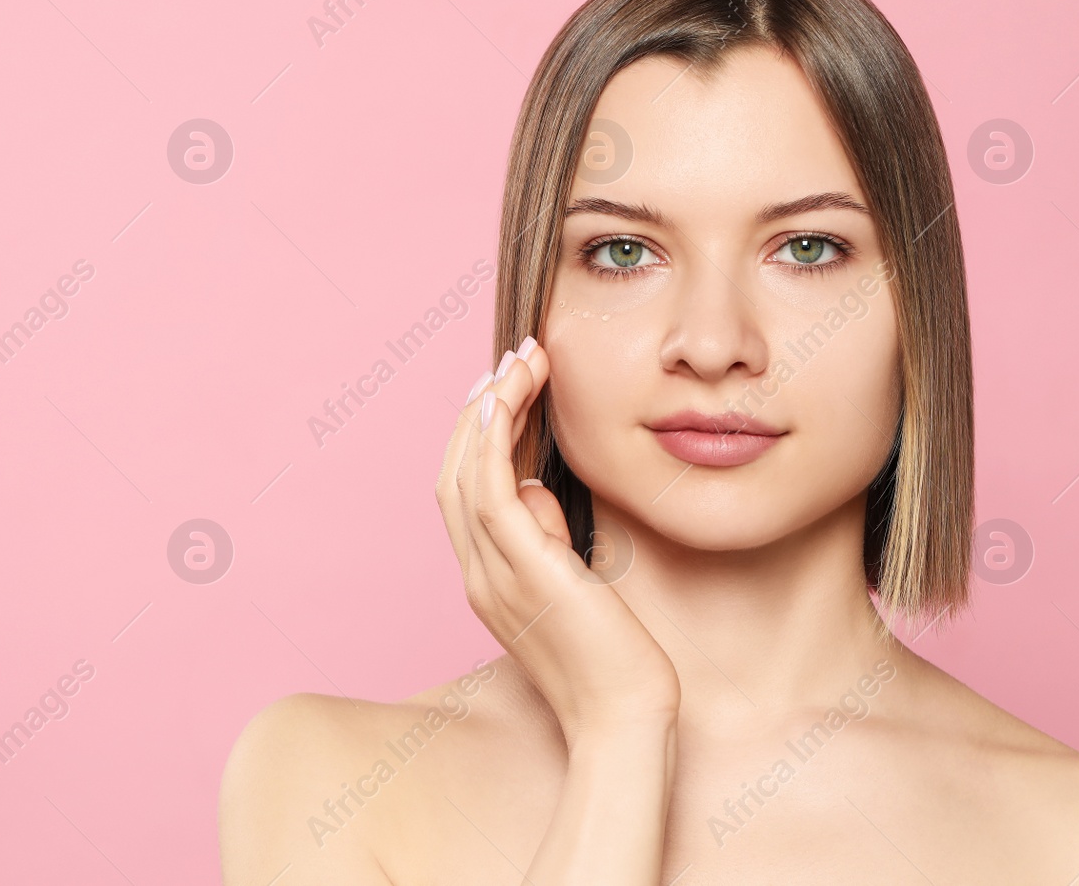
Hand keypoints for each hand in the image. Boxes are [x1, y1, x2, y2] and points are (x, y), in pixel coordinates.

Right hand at [436, 337, 680, 742]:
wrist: (624, 720)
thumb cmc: (614, 664)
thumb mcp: (575, 587)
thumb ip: (549, 539)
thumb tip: (537, 492)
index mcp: (489, 579)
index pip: (468, 491)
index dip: (480, 434)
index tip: (508, 389)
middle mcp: (478, 574)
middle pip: (454, 473)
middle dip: (478, 409)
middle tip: (515, 359)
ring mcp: (492, 574)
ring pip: (464, 472)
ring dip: (487, 408)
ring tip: (520, 361)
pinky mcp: (521, 571)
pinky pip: (488, 490)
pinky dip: (489, 439)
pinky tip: (506, 399)